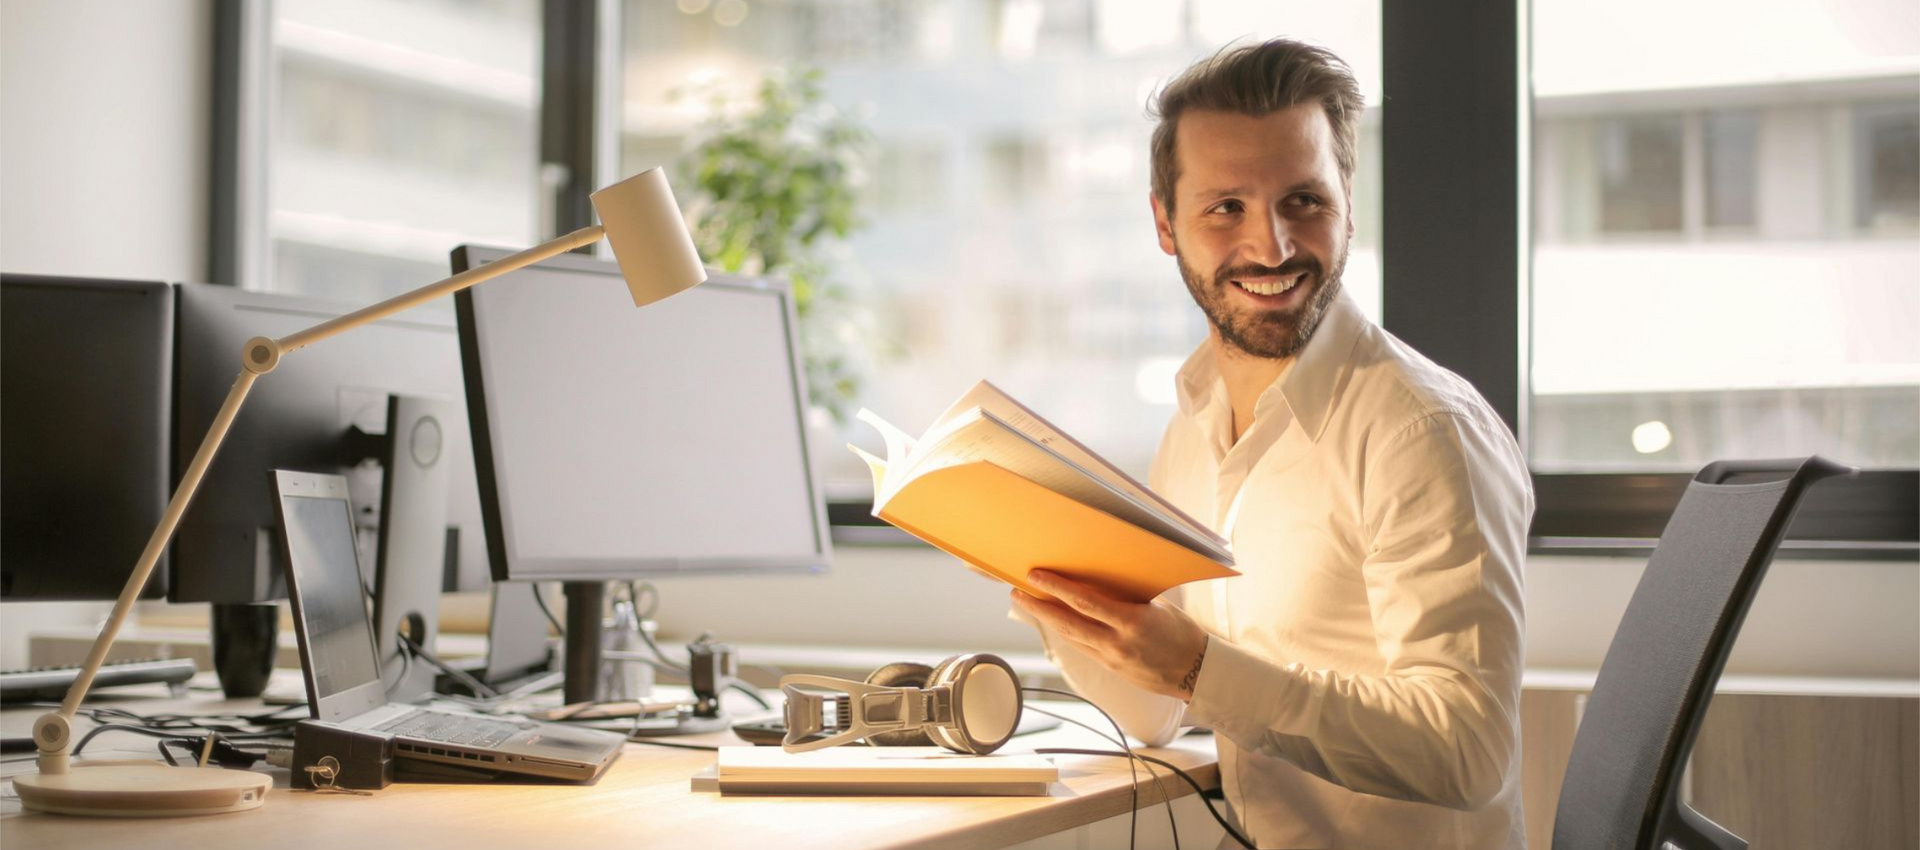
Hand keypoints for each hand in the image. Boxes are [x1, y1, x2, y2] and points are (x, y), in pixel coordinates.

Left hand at [1012, 570, 1209, 700]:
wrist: (1197, 673)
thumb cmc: (1182, 633)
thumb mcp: (1158, 607)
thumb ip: (1128, 596)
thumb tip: (1101, 578)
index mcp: (1132, 622)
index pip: (1085, 602)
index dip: (1056, 588)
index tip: (1036, 576)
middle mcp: (1117, 643)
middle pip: (1067, 623)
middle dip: (1038, 607)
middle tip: (1016, 592)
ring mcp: (1112, 659)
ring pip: (1070, 637)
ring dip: (1046, 620)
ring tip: (1028, 603)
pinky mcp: (1110, 669)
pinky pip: (1082, 647)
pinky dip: (1066, 632)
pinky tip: (1054, 620)